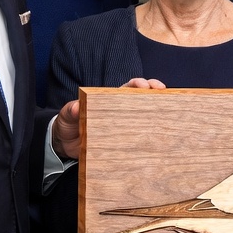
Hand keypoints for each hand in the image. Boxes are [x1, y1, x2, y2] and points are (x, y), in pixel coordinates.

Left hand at [50, 80, 165, 158]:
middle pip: (142, 100)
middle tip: (162, 92)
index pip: (127, 89)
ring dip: (157, 115)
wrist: (64, 147)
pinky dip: (150, 138)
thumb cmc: (67, 126)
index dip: (138, 84)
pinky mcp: (124, 143)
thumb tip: (76, 107)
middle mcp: (120, 112)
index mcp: (109, 101)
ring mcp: (124, 128)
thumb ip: (70, 111)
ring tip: (168, 115)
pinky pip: (139, 140)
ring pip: (145, 119)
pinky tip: (161, 141)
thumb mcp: (65, 116)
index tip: (145, 85)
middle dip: (155, 94)